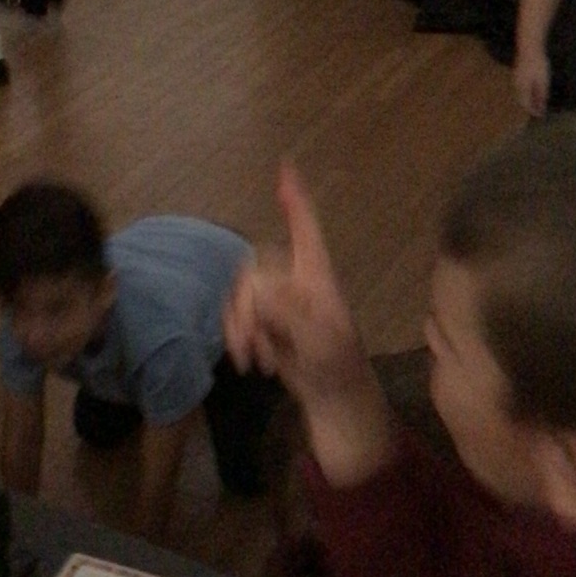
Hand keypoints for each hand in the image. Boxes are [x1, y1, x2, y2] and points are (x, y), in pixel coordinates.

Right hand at [224, 163, 391, 485]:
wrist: (337, 409)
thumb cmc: (339, 371)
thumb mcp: (319, 340)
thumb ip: (289, 310)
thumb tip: (255, 289)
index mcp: (317, 278)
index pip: (306, 230)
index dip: (295, 201)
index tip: (285, 167)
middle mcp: (297, 284)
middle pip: (256, 268)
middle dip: (247, 306)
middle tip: (253, 347)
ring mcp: (279, 307)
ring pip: (241, 294)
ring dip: (240, 326)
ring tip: (255, 360)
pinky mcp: (265, 330)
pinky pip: (236, 317)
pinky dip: (237, 338)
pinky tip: (250, 363)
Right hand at [512, 46, 549, 116]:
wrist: (530, 47)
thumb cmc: (537, 64)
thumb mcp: (543, 81)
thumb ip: (541, 95)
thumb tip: (541, 108)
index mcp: (522, 89)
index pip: (526, 105)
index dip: (533, 111)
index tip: (541, 116)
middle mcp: (516, 86)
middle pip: (522, 101)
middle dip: (530, 107)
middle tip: (539, 111)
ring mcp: (515, 79)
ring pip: (521, 94)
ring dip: (528, 99)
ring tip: (537, 102)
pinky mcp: (517, 74)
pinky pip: (521, 88)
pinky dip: (527, 92)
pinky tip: (533, 91)